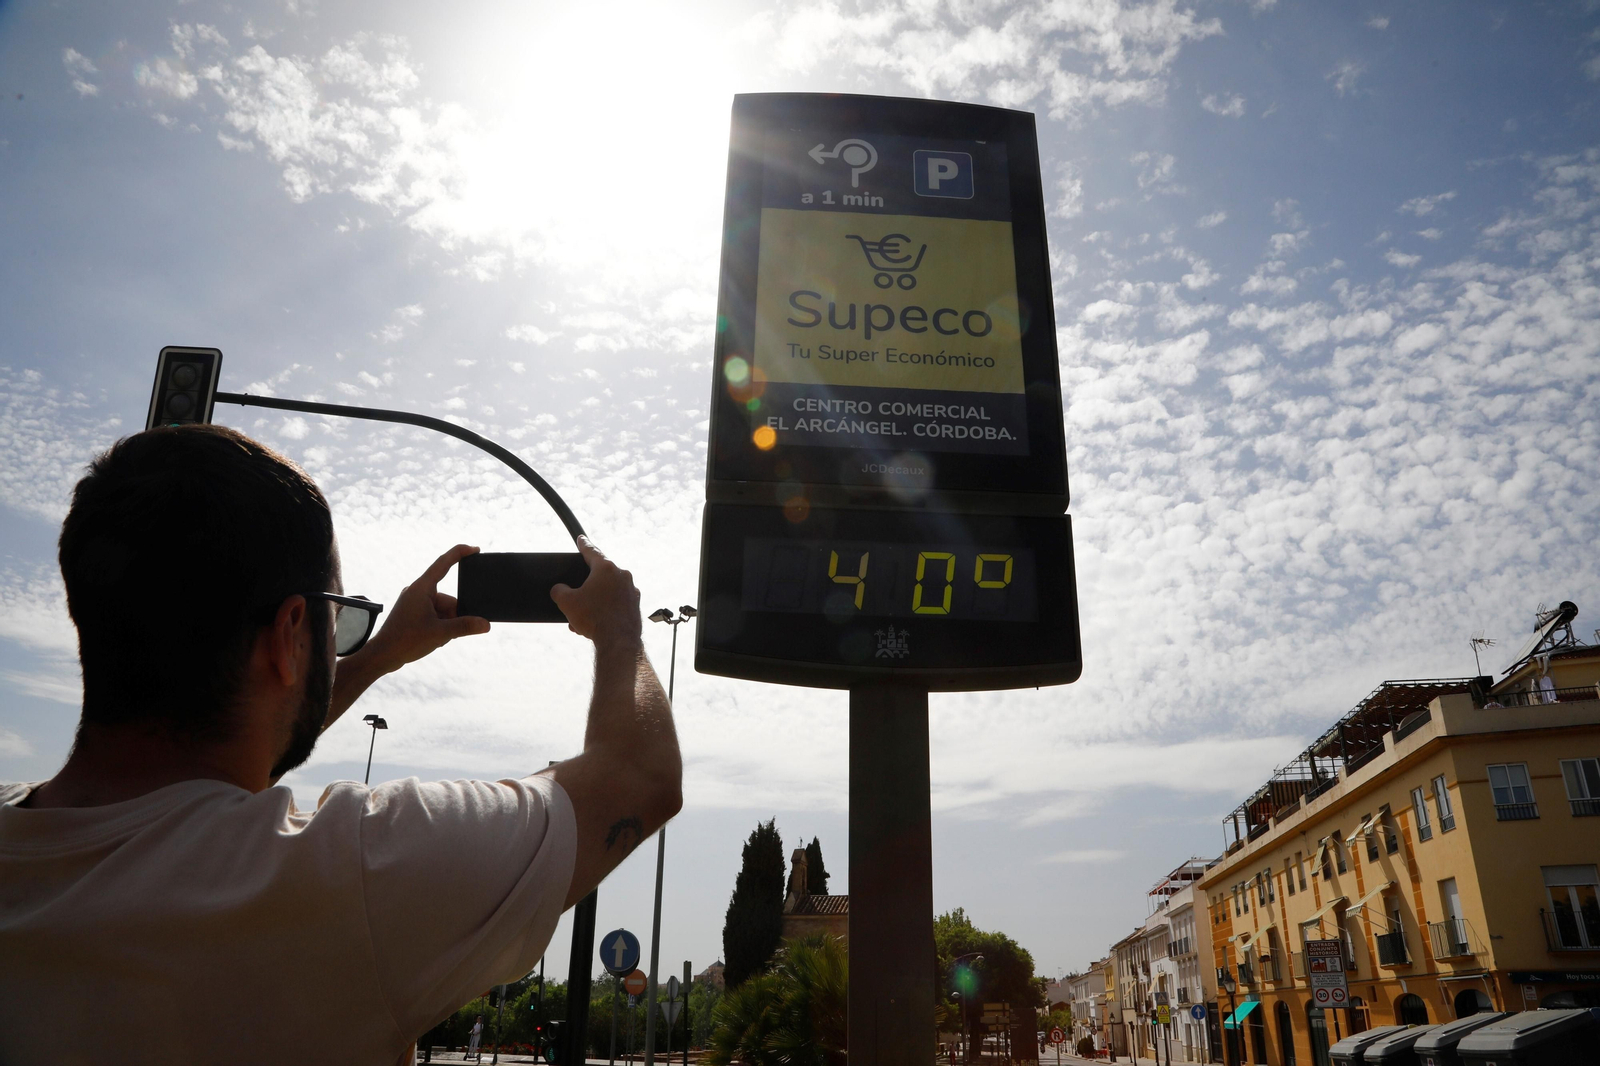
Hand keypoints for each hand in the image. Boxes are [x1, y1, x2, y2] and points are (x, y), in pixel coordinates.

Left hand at [356, 544, 491, 674]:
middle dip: (455, 616)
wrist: (382, 655)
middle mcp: (417, 592)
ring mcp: (415, 603)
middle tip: (448, 632)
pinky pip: (435, 615)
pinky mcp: (413, 613)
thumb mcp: (440, 634)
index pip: (444, 563)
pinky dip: (440, 626)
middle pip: (449, 599)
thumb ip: (465, 627)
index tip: (475, 549)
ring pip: (443, 610)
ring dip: (447, 624)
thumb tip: (485, 624)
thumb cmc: (405, 641)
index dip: (460, 553)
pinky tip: (434, 639)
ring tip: (438, 638)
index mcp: (421, 588)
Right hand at [550, 537, 641, 646]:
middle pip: (599, 575)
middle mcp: (622, 576)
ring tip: (581, 619)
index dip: (583, 544)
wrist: (618, 642)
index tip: (581, 539)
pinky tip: (594, 625)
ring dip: (593, 602)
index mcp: (606, 569)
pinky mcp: (635, 605)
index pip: (592, 551)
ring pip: (607, 592)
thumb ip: (559, 591)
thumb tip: (559, 590)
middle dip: (585, 587)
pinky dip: (604, 610)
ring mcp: (631, 591)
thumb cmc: (594, 618)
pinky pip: (615, 603)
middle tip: (575, 598)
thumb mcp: (567, 602)